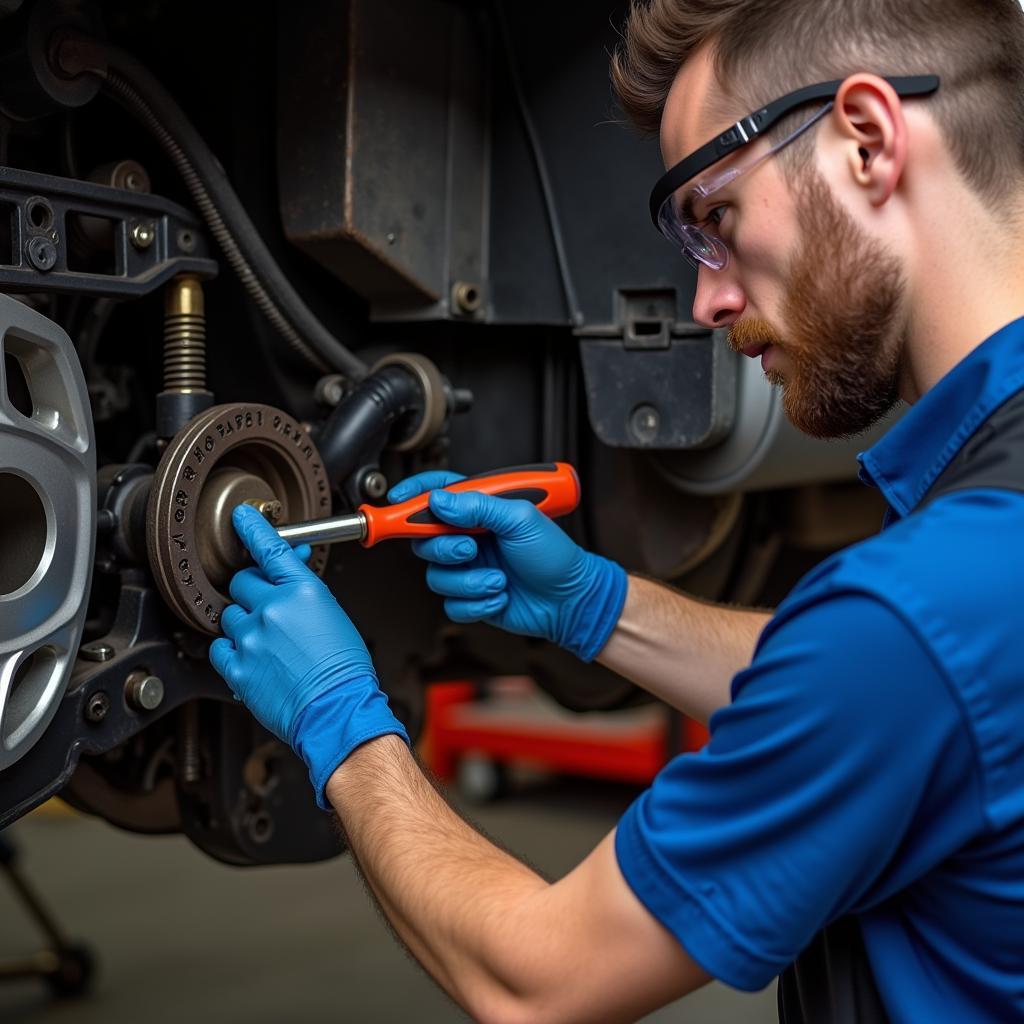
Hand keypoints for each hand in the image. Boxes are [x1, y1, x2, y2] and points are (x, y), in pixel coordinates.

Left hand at [209, 504, 408, 807]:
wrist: (337, 711)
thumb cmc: (344, 669)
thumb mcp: (334, 614)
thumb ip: (305, 589)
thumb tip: (290, 567)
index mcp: (301, 592)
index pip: (270, 549)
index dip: (253, 529)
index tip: (242, 518)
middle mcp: (272, 610)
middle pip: (243, 582)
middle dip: (254, 592)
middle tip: (270, 610)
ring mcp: (252, 639)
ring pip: (230, 615)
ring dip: (245, 623)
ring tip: (269, 643)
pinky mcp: (238, 668)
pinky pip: (220, 647)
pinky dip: (232, 649)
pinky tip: (253, 657)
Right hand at [388, 471, 626, 660]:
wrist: (572, 600)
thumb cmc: (555, 555)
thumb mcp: (521, 519)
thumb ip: (479, 506)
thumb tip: (440, 501)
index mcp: (480, 510)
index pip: (437, 493)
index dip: (412, 494)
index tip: (397, 501)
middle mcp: (468, 537)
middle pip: (423, 539)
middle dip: (444, 549)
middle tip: (470, 551)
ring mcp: (468, 569)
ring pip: (435, 576)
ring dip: (468, 582)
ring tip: (498, 580)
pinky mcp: (471, 598)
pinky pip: (450, 604)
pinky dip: (475, 604)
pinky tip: (499, 597)